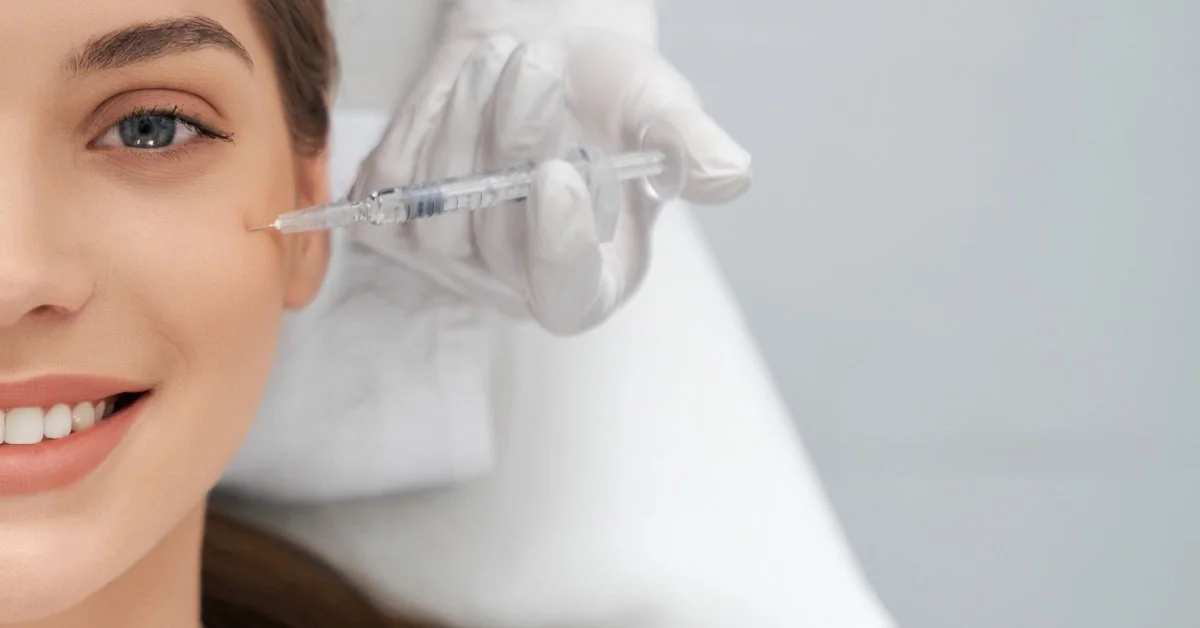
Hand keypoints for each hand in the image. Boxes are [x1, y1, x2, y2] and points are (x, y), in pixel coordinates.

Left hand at [349, 17, 750, 334]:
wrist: (538, 49)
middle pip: (494, 242)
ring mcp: (452, 261)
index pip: (565, 295)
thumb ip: (690, 148)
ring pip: (435, 208)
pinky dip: (425, 125)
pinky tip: (463, 94)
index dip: (557, 247)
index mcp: (593, 278)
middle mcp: (518, 284)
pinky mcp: (399, 225)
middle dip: (511, 139)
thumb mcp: (659, 111)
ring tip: (503, 58)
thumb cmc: (607, 92)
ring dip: (467, 119)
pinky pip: (391, 185)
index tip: (557, 175)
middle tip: (537, 63)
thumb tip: (731, 176)